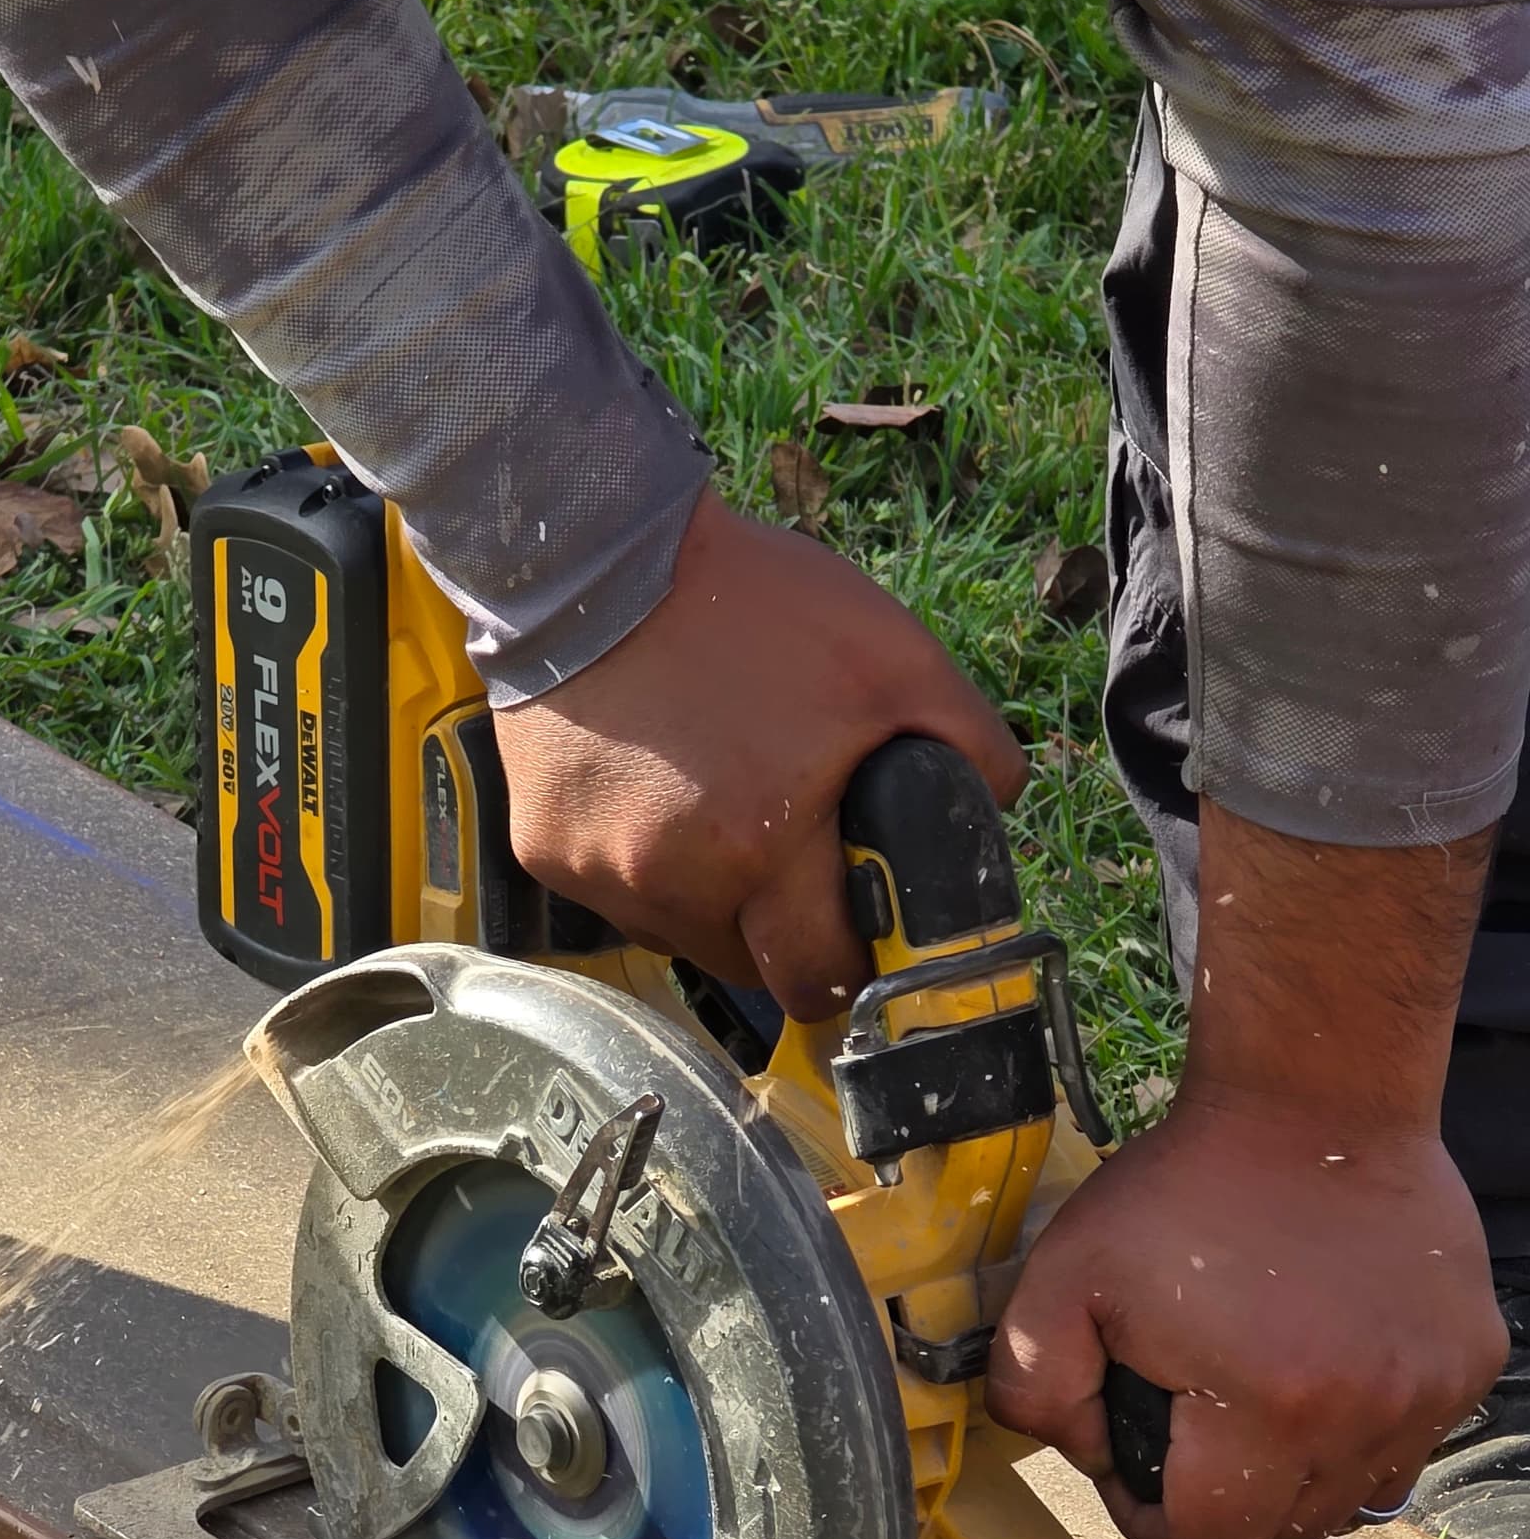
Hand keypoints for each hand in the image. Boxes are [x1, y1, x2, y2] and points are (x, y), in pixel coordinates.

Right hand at [492, 485, 1023, 1020]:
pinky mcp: (544, 852)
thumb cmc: (748, 604)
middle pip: (748, 968)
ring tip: (719, 804)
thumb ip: (968, 743)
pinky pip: (617, 892)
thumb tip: (994, 809)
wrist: (594, 557)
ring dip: (712, 897)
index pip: (816, 981)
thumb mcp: (893, 657)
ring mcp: (597, 874)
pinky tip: (655, 787)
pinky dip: (644, 861)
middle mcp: (668, 883)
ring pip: (681, 934)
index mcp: (761, 850)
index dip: (849, 963)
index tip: (858, 924)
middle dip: (782, 931)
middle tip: (793, 854)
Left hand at [988, 791, 1506, 1538]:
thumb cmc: (1186, 1187)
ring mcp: (1427, 1393)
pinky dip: (1354, 1431)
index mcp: (1267, 1409)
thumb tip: (1074, 1451)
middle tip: (1180, 1425)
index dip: (1146, 1518)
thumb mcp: (1062, 1278)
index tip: (1129, 1461)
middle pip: (1278, 1536)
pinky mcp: (1467, 1362)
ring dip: (1290, 1477)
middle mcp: (1364, 1415)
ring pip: (1348, 1502)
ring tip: (1247, 1396)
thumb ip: (1033, 1387)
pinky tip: (1314, 1362)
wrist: (1312, 1098)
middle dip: (1214, 1503)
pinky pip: (1403, 1445)